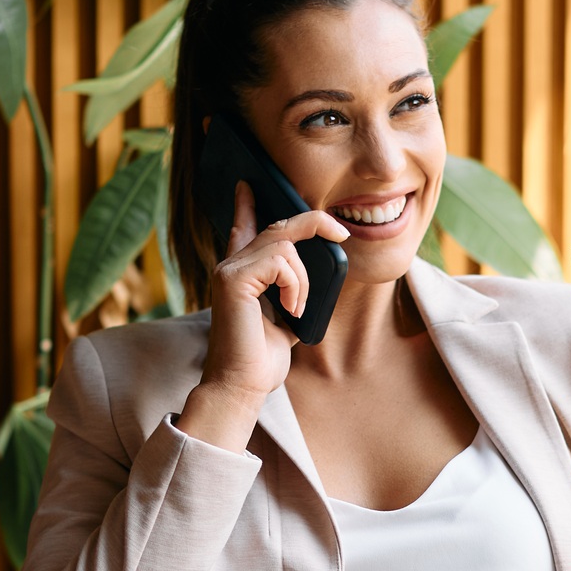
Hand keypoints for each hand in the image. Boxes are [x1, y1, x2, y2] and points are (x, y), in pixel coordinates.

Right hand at [178, 180, 348, 451]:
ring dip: (304, 279)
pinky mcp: (232, 279)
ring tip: (298, 308)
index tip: (246, 185)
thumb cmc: (263, 358)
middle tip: (341, 234)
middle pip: (279, 227)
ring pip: (285, 245)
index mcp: (242, 274)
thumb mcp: (290, 315)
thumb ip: (297, 288)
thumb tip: (322, 265)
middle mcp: (231, 266)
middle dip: (314, 223)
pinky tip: (291, 310)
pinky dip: (296, 284)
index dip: (246, 205)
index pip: (244, 228)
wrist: (243, 386)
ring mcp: (229, 269)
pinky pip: (281, 261)